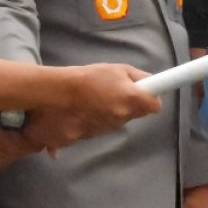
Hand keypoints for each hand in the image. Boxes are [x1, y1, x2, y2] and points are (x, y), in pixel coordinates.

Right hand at [29, 64, 160, 149]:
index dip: (150, 99)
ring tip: (89, 99)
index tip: (143, 94)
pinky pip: (95, 130)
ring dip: (106, 113)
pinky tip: (78, 111)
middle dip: (124, 105)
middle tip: (108, 91)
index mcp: (131, 100)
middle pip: (132, 114)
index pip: (155, 107)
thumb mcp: (117, 69)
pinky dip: (90, 122)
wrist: (52, 95)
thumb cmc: (86, 77)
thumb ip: (139, 77)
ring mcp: (105, 131)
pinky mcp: (89, 139)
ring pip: (114, 122)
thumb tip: (151, 86)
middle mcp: (121, 119)